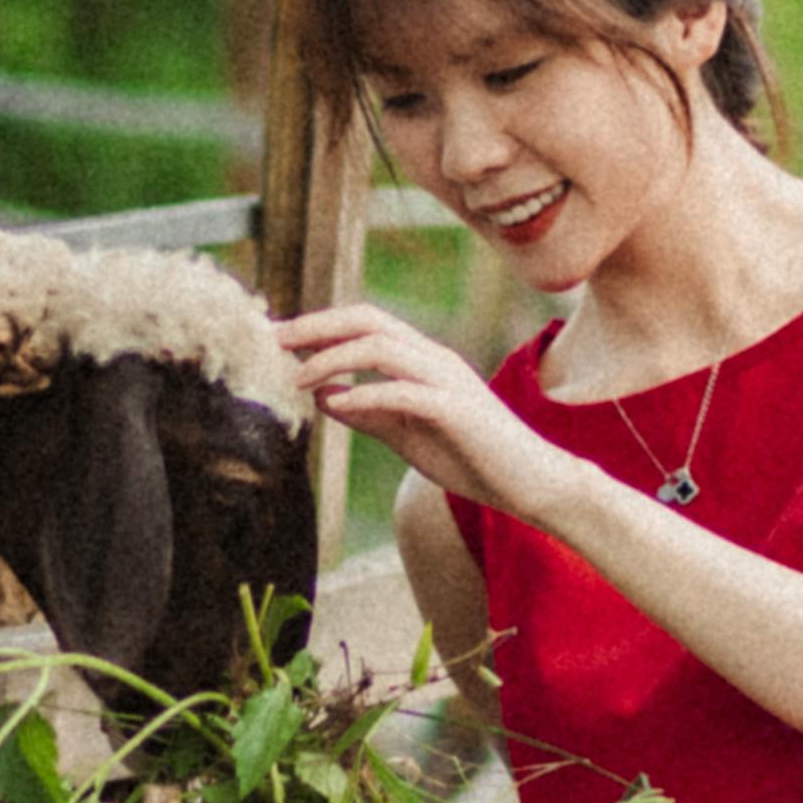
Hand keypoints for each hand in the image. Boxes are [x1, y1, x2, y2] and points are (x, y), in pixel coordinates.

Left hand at [273, 299, 583, 529]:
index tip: (278, 339)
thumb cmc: (471, 457)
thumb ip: (369, 413)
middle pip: (368, 319)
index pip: (366, 322)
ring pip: (382, 346)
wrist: (530, 482)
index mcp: (423, 359)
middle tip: (273, 340)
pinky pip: (404, 391)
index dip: (320, 325)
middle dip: (316, 326)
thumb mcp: (407, 434)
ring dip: (332, 358)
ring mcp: (448, 380)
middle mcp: (434, 358)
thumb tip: (322, 395)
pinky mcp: (456, 410)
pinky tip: (338, 405)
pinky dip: (367, 394)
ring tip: (295, 378)